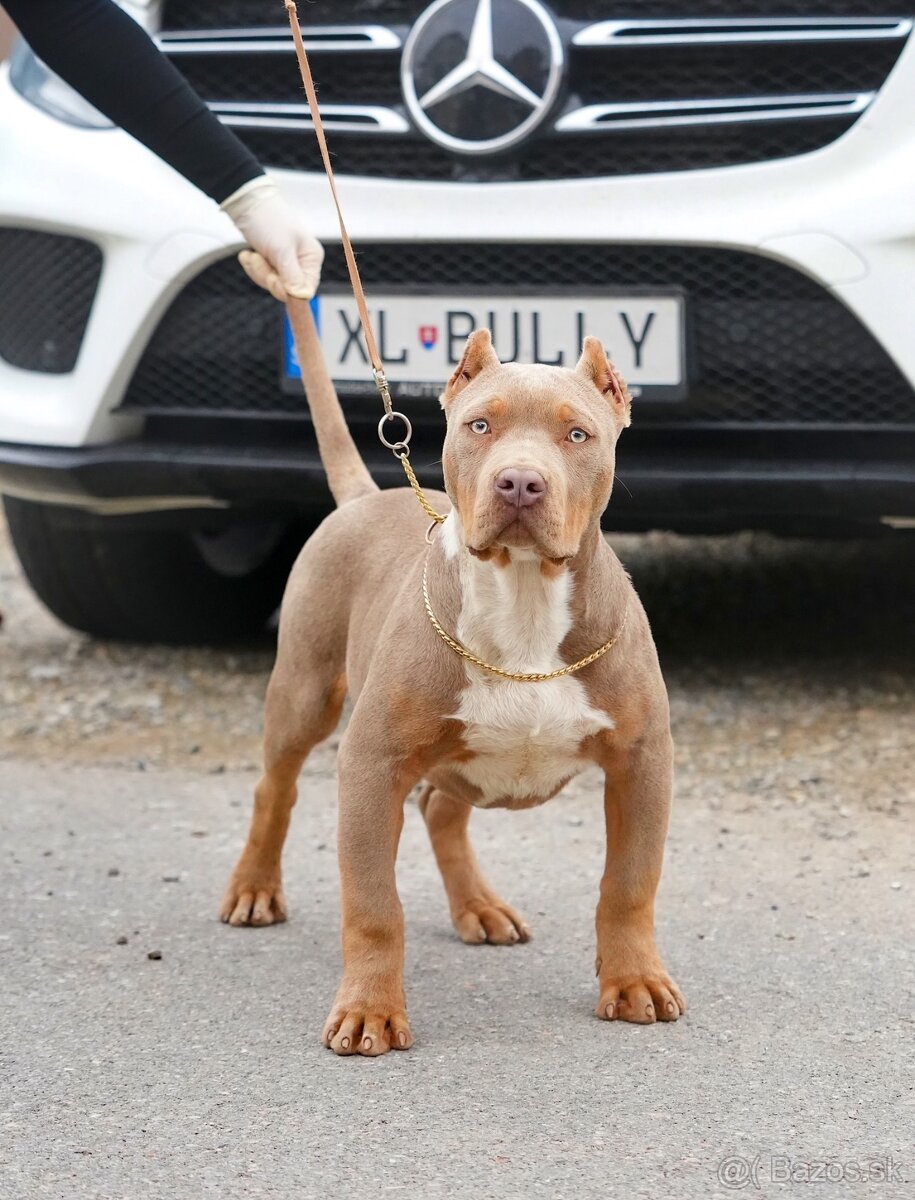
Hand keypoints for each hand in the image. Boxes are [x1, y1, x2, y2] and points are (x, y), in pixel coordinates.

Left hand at [221, 176, 323, 300]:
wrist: (245, 201)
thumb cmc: (268, 220)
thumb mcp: (281, 250)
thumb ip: (292, 276)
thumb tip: (302, 297)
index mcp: (311, 258)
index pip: (305, 289)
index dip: (287, 290)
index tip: (272, 280)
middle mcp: (302, 261)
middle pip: (286, 289)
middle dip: (268, 276)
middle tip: (260, 258)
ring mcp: (286, 261)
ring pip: (272, 283)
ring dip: (258, 270)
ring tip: (253, 254)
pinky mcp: (271, 259)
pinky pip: (262, 275)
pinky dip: (253, 266)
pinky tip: (249, 254)